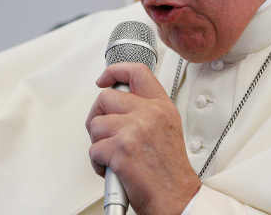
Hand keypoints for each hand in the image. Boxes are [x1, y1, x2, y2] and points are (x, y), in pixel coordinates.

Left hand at [86, 63, 200, 214]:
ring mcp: (134, 130)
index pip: (137, 72)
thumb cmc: (169, 170)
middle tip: (105, 132)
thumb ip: (147, 110)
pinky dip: (97, 163)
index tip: (104, 79)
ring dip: (98, 142)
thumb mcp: (167, 128)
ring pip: (95, 124)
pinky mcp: (120, 150)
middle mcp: (149, 114)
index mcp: (161, 107)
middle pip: (105, 97)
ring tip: (112, 154)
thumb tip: (120, 102)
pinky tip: (111, 168)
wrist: (176, 199)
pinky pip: (93, 149)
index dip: (114, 71)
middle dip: (98, 116)